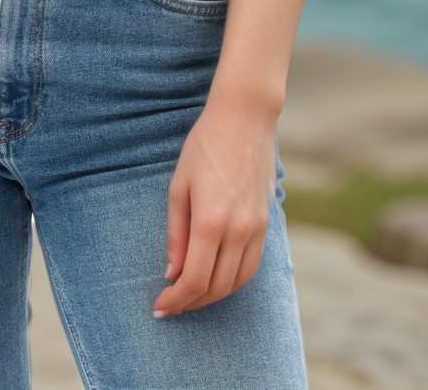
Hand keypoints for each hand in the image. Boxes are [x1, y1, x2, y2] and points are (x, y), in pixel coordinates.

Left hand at [151, 96, 277, 316]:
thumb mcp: (178, 187)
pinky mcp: (268, 223)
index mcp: (211, 221)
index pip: (195, 279)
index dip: (176, 299)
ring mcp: (257, 228)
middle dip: (191, 301)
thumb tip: (173, 272)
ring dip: (213, 295)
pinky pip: (252, 265)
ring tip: (190, 294)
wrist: (244, 120)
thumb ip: (176, 234)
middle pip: (217, 287)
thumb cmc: (204, 147)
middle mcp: (239, 230)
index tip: (160, 307)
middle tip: (171, 304)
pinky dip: (233, 280)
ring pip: (237, 282)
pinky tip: (215, 276)